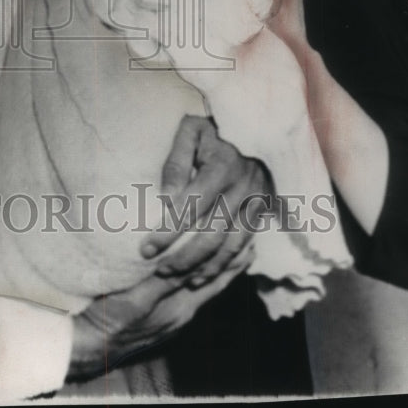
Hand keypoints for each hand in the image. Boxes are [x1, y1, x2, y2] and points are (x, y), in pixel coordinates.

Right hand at [67, 242, 251, 380]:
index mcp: (181, 309)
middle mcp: (181, 314)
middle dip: (231, 262)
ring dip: (215, 267)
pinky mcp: (158, 318)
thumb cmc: (108, 321)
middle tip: (248, 237)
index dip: (232, 257)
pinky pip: (186, 293)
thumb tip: (191, 258)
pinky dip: (197, 276)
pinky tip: (190, 268)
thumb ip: (165, 280)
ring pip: (202, 288)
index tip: (247, 234)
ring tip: (229, 247)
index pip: (215, 279)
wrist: (86, 348)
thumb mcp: (137, 298)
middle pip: (214, 284)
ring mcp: (170, 319)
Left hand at [140, 116, 272, 283]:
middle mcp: (243, 188)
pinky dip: (222, 267)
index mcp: (223, 166)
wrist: (254, 129)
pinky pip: (243, 249)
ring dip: (201, 267)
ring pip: (229, 247)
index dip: (168, 231)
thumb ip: (176, 161)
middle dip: (182, 257)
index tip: (146, 249)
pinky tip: (201, 276)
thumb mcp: (191, 132)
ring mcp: (256, 204)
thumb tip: (166, 199)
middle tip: (157, 269)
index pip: (192, 206)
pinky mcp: (261, 214)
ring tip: (174, 277)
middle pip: (211, 234)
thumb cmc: (213, 132)